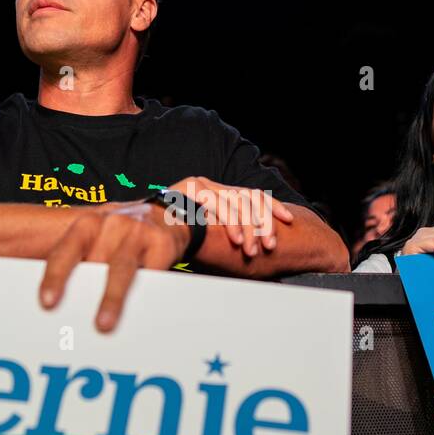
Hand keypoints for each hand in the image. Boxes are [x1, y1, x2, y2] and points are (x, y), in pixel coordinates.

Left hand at [39, 200, 189, 332]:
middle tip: (74, 323)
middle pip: (95, 263)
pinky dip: (144, 292)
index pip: (66, 251)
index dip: (55, 277)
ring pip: (121, 269)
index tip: (48, 301)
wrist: (166, 214)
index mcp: (88, 225)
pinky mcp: (162, 242)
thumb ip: (81, 263)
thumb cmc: (123, 236)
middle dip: (85, 293)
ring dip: (111, 298)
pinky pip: (152, 272)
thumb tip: (59, 303)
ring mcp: (138, 231)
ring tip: (104, 323)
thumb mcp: (98, 240)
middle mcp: (112, 224)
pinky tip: (139, 309)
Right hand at [168, 176, 293, 258]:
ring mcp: (200, 185)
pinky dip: (230, 224)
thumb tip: (253, 247)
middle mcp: (212, 185)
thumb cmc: (176, 236)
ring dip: (247, 229)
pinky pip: (217, 205)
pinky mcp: (190, 189)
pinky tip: (236, 240)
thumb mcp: (208, 233)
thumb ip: (226, 233)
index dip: (273, 205)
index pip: (252, 194)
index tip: (289, 219)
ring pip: (235, 202)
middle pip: (248, 198)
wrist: (145, 227)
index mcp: (218, 193)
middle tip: (270, 245)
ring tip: (252, 249)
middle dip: (262, 223)